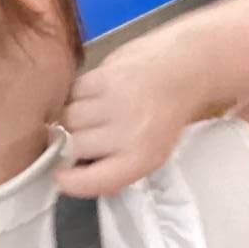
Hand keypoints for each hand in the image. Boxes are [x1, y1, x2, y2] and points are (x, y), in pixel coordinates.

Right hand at [56, 30, 200, 197]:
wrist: (186, 66)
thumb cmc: (168, 113)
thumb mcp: (153, 151)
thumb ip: (117, 166)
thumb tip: (79, 175)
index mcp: (140, 158)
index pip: (89, 181)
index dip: (70, 181)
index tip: (61, 176)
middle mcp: (125, 133)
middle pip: (73, 145)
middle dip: (76, 141)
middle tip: (89, 131)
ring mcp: (112, 102)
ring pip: (67, 117)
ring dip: (74, 116)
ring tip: (93, 109)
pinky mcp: (104, 75)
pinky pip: (72, 91)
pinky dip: (78, 93)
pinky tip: (95, 91)